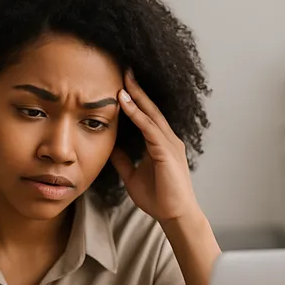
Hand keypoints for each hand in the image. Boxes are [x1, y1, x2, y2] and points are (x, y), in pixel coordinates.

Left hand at [110, 70, 201, 224]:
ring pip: (150, 114)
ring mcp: (169, 144)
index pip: (146, 115)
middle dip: (137, 88)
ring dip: (136, 96)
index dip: (134, 99)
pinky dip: (136, 114)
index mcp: (161, 144)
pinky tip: (124, 102)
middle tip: (124, 69)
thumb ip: (123, 160)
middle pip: (150, 108)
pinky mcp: (167, 152)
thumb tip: (110, 148)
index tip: (121, 84)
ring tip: (122, 79)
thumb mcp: (132, 176)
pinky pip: (149, 128)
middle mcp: (168, 139)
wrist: (175, 215)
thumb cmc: (158, 198)